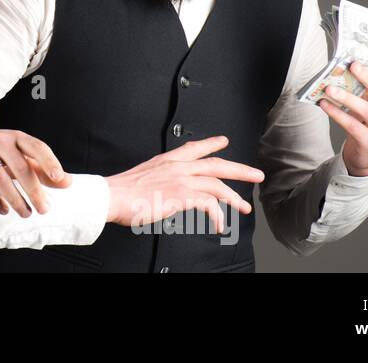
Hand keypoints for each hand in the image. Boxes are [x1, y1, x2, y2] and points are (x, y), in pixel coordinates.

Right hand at [0, 128, 69, 216]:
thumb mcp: (20, 154)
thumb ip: (42, 168)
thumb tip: (67, 182)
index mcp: (17, 138)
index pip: (36, 147)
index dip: (48, 162)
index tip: (58, 177)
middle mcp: (0, 142)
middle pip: (20, 168)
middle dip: (33, 191)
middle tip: (44, 209)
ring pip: (0, 179)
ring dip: (15, 199)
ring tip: (26, 213)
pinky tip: (3, 210)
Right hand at [103, 136, 262, 233]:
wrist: (111, 196)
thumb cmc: (121, 192)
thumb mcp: (142, 177)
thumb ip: (158, 179)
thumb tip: (164, 190)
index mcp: (166, 160)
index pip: (194, 148)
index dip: (211, 144)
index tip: (223, 141)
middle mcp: (177, 166)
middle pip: (217, 164)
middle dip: (240, 170)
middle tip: (256, 174)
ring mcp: (181, 180)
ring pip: (218, 185)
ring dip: (234, 198)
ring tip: (244, 208)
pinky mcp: (182, 195)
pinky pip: (209, 205)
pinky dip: (217, 216)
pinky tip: (219, 225)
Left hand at [319, 47, 367, 176]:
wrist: (366, 153)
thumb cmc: (366, 122)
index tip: (358, 58)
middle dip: (367, 78)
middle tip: (352, 66)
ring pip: (366, 110)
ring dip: (347, 98)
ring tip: (329, 89)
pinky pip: (353, 125)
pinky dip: (337, 114)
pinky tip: (324, 105)